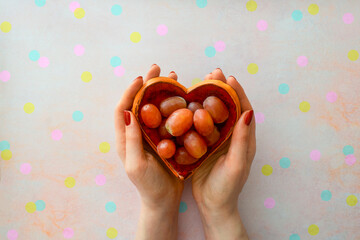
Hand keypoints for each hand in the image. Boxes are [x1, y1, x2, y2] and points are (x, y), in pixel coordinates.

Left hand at [114, 64, 183, 238]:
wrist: (162, 201)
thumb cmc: (148, 186)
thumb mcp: (137, 165)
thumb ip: (131, 139)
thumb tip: (126, 111)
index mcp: (125, 139)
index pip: (122, 109)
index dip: (130, 91)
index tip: (142, 78)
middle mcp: (136, 133)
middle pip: (138, 103)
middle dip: (147, 84)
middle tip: (159, 68)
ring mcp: (150, 135)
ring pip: (153, 107)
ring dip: (161, 91)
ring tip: (173, 77)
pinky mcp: (163, 139)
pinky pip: (166, 118)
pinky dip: (172, 105)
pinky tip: (183, 98)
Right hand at [191, 68, 255, 239]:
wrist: (214, 205)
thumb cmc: (228, 187)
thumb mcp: (236, 164)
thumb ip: (241, 140)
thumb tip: (248, 112)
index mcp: (244, 139)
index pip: (244, 110)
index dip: (238, 92)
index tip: (229, 77)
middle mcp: (231, 136)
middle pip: (228, 107)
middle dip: (222, 89)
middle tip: (212, 73)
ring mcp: (217, 140)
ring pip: (213, 113)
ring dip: (207, 97)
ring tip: (199, 82)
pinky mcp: (203, 145)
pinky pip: (199, 125)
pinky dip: (194, 113)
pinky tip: (185, 104)